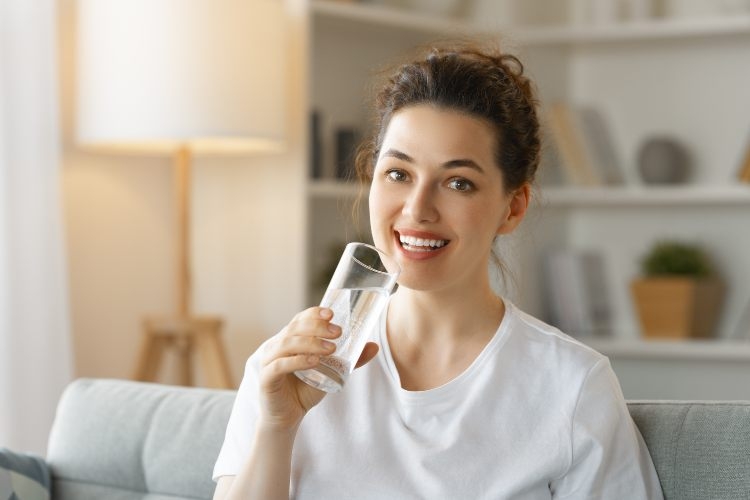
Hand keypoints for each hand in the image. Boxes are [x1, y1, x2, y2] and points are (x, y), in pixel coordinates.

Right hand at [258, 307, 378, 432]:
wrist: (288, 416)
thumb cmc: (306, 389)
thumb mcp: (331, 371)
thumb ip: (350, 360)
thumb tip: (374, 346)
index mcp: (290, 339)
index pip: (300, 319)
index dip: (314, 314)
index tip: (332, 314)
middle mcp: (277, 346)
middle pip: (294, 328)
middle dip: (317, 327)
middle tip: (338, 332)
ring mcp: (269, 361)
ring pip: (287, 344)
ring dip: (310, 343)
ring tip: (331, 348)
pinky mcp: (266, 378)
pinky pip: (279, 365)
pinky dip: (297, 361)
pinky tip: (314, 362)